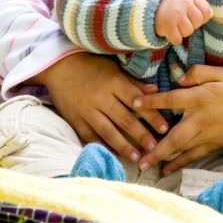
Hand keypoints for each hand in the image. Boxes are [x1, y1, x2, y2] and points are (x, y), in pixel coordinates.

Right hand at [34, 52, 168, 160]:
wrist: (59, 67)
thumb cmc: (91, 65)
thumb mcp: (114, 69)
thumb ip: (133, 83)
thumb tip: (156, 90)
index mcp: (113, 82)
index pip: (137, 101)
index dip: (151, 115)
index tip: (164, 128)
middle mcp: (101, 97)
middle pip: (124, 119)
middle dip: (141, 135)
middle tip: (155, 147)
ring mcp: (86, 110)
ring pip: (108, 131)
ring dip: (124, 146)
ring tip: (137, 157)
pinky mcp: (74, 119)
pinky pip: (90, 136)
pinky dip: (102, 146)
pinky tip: (113, 155)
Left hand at [133, 65, 222, 172]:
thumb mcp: (221, 73)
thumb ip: (198, 72)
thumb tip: (178, 78)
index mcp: (200, 98)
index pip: (170, 100)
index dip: (151, 101)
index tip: (134, 104)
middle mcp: (200, 119)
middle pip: (173, 136)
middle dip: (155, 147)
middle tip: (138, 157)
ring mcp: (206, 134)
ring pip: (181, 148)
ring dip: (162, 157)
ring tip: (145, 165)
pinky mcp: (213, 144)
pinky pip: (193, 155)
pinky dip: (179, 163)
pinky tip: (166, 170)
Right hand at [155, 0, 211, 44]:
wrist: (151, 6)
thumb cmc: (174, 5)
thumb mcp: (188, 0)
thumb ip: (201, 6)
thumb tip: (211, 15)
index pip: (206, 11)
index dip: (202, 18)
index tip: (193, 16)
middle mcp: (183, 3)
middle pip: (198, 22)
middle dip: (192, 25)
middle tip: (182, 21)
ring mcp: (175, 13)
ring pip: (188, 31)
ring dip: (182, 32)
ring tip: (176, 25)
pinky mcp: (167, 25)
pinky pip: (177, 39)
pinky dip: (174, 38)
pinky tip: (170, 31)